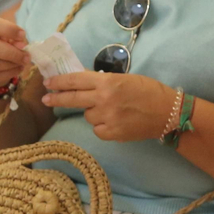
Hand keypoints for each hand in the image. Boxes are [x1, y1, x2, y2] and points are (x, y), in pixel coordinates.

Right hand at [0, 14, 29, 91]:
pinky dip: (9, 73)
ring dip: (11, 64)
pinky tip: (17, 69)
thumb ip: (13, 38)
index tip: (23, 35)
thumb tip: (21, 45)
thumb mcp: (5, 37)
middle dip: (11, 52)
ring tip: (23, 62)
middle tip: (27, 56)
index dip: (7, 29)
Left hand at [42, 70, 174, 142]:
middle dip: (56, 99)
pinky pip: (97, 129)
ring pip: (88, 116)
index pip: (76, 80)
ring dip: (93, 113)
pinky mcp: (112, 133)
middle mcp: (104, 99)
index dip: (59, 82)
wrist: (167, 113)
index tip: (48, 83)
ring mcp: (107, 118)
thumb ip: (103, 82)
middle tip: (46, 99)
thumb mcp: (124, 79)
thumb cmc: (148, 91)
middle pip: (72, 99)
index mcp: (107, 82)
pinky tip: (115, 122)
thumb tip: (83, 84)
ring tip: (112, 110)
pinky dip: (102, 126)